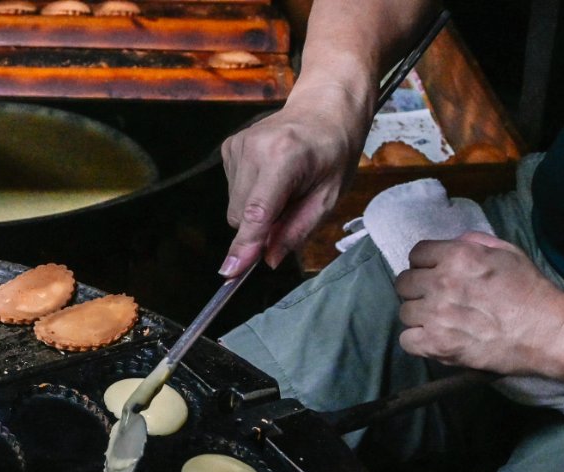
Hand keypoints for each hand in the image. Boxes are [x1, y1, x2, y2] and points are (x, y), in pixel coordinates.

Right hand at [219, 84, 370, 275]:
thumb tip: (268, 259)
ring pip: (234, 207)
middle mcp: (254, 149)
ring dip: (256, 209)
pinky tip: (271, 175)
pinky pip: (232, 191)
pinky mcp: (229, 146)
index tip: (230, 271)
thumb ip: (297, 230)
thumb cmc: (334, 150)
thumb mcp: (329, 196)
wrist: (324, 108)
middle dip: (260, 226)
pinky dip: (250, 193)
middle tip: (291, 207)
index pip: (257, 212)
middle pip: (241, 216)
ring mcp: (238, 145)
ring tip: (284, 185)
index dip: (245, 245)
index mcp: (285, 157)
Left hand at [395, 232, 563, 378]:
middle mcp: (442, 283)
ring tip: (440, 320)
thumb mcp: (508, 253)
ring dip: (419, 316)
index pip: (416, 254)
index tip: (433, 273)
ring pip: (404, 312)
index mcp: (458, 256)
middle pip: (403, 283)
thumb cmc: (530, 292)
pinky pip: (406, 340)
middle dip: (417, 289)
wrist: (547, 333)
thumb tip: (451, 242)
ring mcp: (436, 315)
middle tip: (434, 298)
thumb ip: (474, 243)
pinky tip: (435, 338)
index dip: (424, 264)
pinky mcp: (436, 344)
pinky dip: (417, 341)